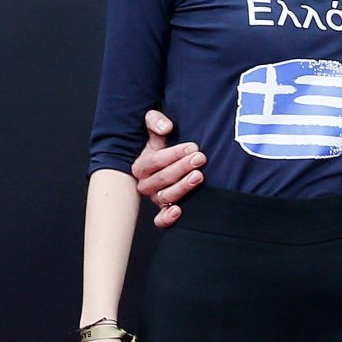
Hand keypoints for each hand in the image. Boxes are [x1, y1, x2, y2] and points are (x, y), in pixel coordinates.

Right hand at [132, 110, 204, 228]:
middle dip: (182, 167)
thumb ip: (156, 121)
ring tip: (199, 176)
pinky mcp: (166, 210)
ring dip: (182, 187)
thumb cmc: (163, 144)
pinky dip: (167, 218)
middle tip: (200, 158)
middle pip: (162, 178)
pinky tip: (179, 211)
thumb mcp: (156, 128)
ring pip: (165, 196)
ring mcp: (156, 198)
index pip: (154, 161)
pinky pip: (161, 219)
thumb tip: (166, 127)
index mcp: (140, 166)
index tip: (192, 147)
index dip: (173, 154)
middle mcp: (145, 184)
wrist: (172, 161)